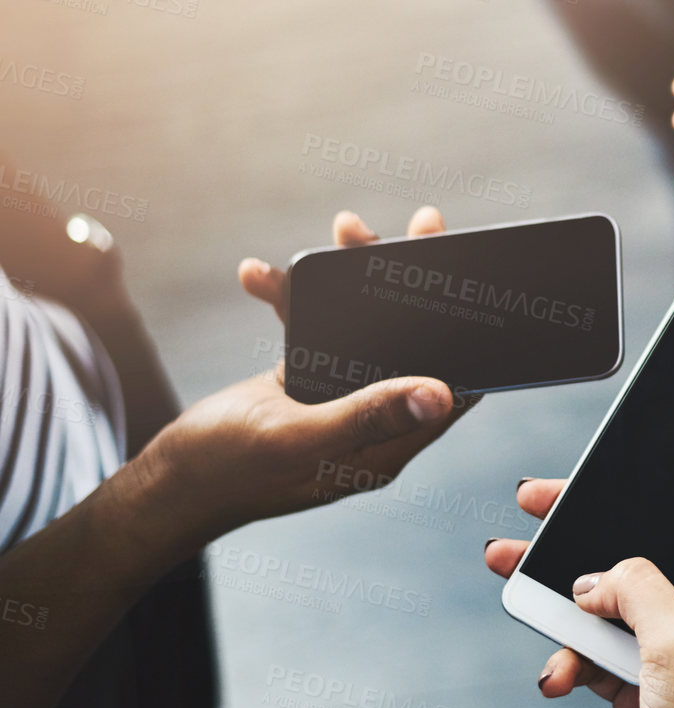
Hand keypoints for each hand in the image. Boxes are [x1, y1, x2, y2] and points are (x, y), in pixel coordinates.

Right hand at [110, 206, 468, 553]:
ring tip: (345, 227)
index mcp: (387, 445)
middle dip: (414, 282)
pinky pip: (313, 329)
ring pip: (366, 326)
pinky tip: (258, 275)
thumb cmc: (226, 470)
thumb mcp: (297, 438)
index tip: (475, 274)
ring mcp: (340, 399)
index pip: (452, 384)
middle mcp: (373, 421)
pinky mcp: (306, 382)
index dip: (470, 333)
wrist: (165, 482)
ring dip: (351, 276)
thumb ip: (366, 416)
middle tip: (423, 225)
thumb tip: (442, 395)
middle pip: (414, 342)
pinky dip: (290, 299)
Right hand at [485, 482, 673, 707]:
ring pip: (612, 596)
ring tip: (509, 567)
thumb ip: (638, 589)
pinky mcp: (643, 681)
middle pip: (654, 544)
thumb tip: (598, 576)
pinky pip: (596, 648)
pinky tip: (556, 674)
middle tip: (540, 501)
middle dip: (595, 524)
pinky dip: (569, 657)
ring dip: (562, 592)